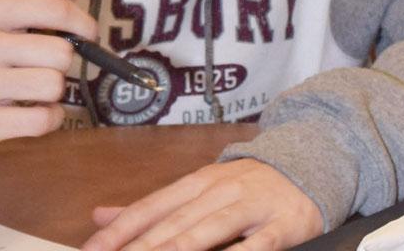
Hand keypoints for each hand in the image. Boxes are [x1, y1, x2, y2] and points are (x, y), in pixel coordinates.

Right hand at [0, 0, 96, 158]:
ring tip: (31, 88)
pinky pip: (43, 119)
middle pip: (60, 53)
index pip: (53, 8)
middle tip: (42, 66)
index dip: (82, 23)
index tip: (87, 33)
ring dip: (52, 92)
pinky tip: (29, 111)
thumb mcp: (4, 18)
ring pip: (54, 86)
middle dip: (60, 63)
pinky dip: (47, 118)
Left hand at [81, 159, 321, 250]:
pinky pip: (257, 244)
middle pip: (173, 223)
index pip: (150, 208)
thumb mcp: (197, 187)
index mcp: (195, 183)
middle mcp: (218, 191)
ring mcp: (250, 206)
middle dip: (142, 246)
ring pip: (208, 230)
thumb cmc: (247, 184)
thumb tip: (101, 216)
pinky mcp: (281, 224)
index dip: (120, 231)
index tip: (93, 249)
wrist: (310, 162)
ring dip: (179, 249)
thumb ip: (152, 207)